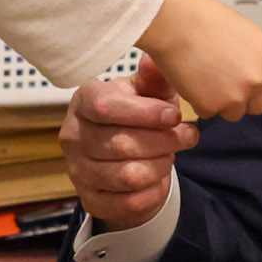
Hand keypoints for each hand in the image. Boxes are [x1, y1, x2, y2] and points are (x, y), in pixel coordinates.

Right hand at [61, 58, 198, 230]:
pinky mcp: (90, 200)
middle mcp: (73, 136)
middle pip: (122, 143)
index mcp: (84, 101)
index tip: (174, 115)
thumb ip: (153, 77)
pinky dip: (154, 191)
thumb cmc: (139, 114)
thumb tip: (155, 59)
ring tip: (172, 155)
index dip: (145, 113)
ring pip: (127, 175)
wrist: (125, 155)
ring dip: (160, 166)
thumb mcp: (148, 91)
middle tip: (187, 136)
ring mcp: (77, 170)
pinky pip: (129, 202)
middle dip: (163, 141)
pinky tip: (161, 178)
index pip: (106, 107)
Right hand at [135, 0, 261, 121]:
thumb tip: (248, 67)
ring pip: (233, 113)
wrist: (174, 23)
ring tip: (203, 81)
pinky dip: (198, 102)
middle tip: (222, 85)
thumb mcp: (241, 30)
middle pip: (258, 105)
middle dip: (242, 99)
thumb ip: (250, 54)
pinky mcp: (212, 106)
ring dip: (221, 103)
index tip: (244, 83)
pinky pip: (208, 112)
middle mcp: (258, 79)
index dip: (257, 86)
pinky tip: (190, 81)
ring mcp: (236, 96)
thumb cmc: (201, 18)